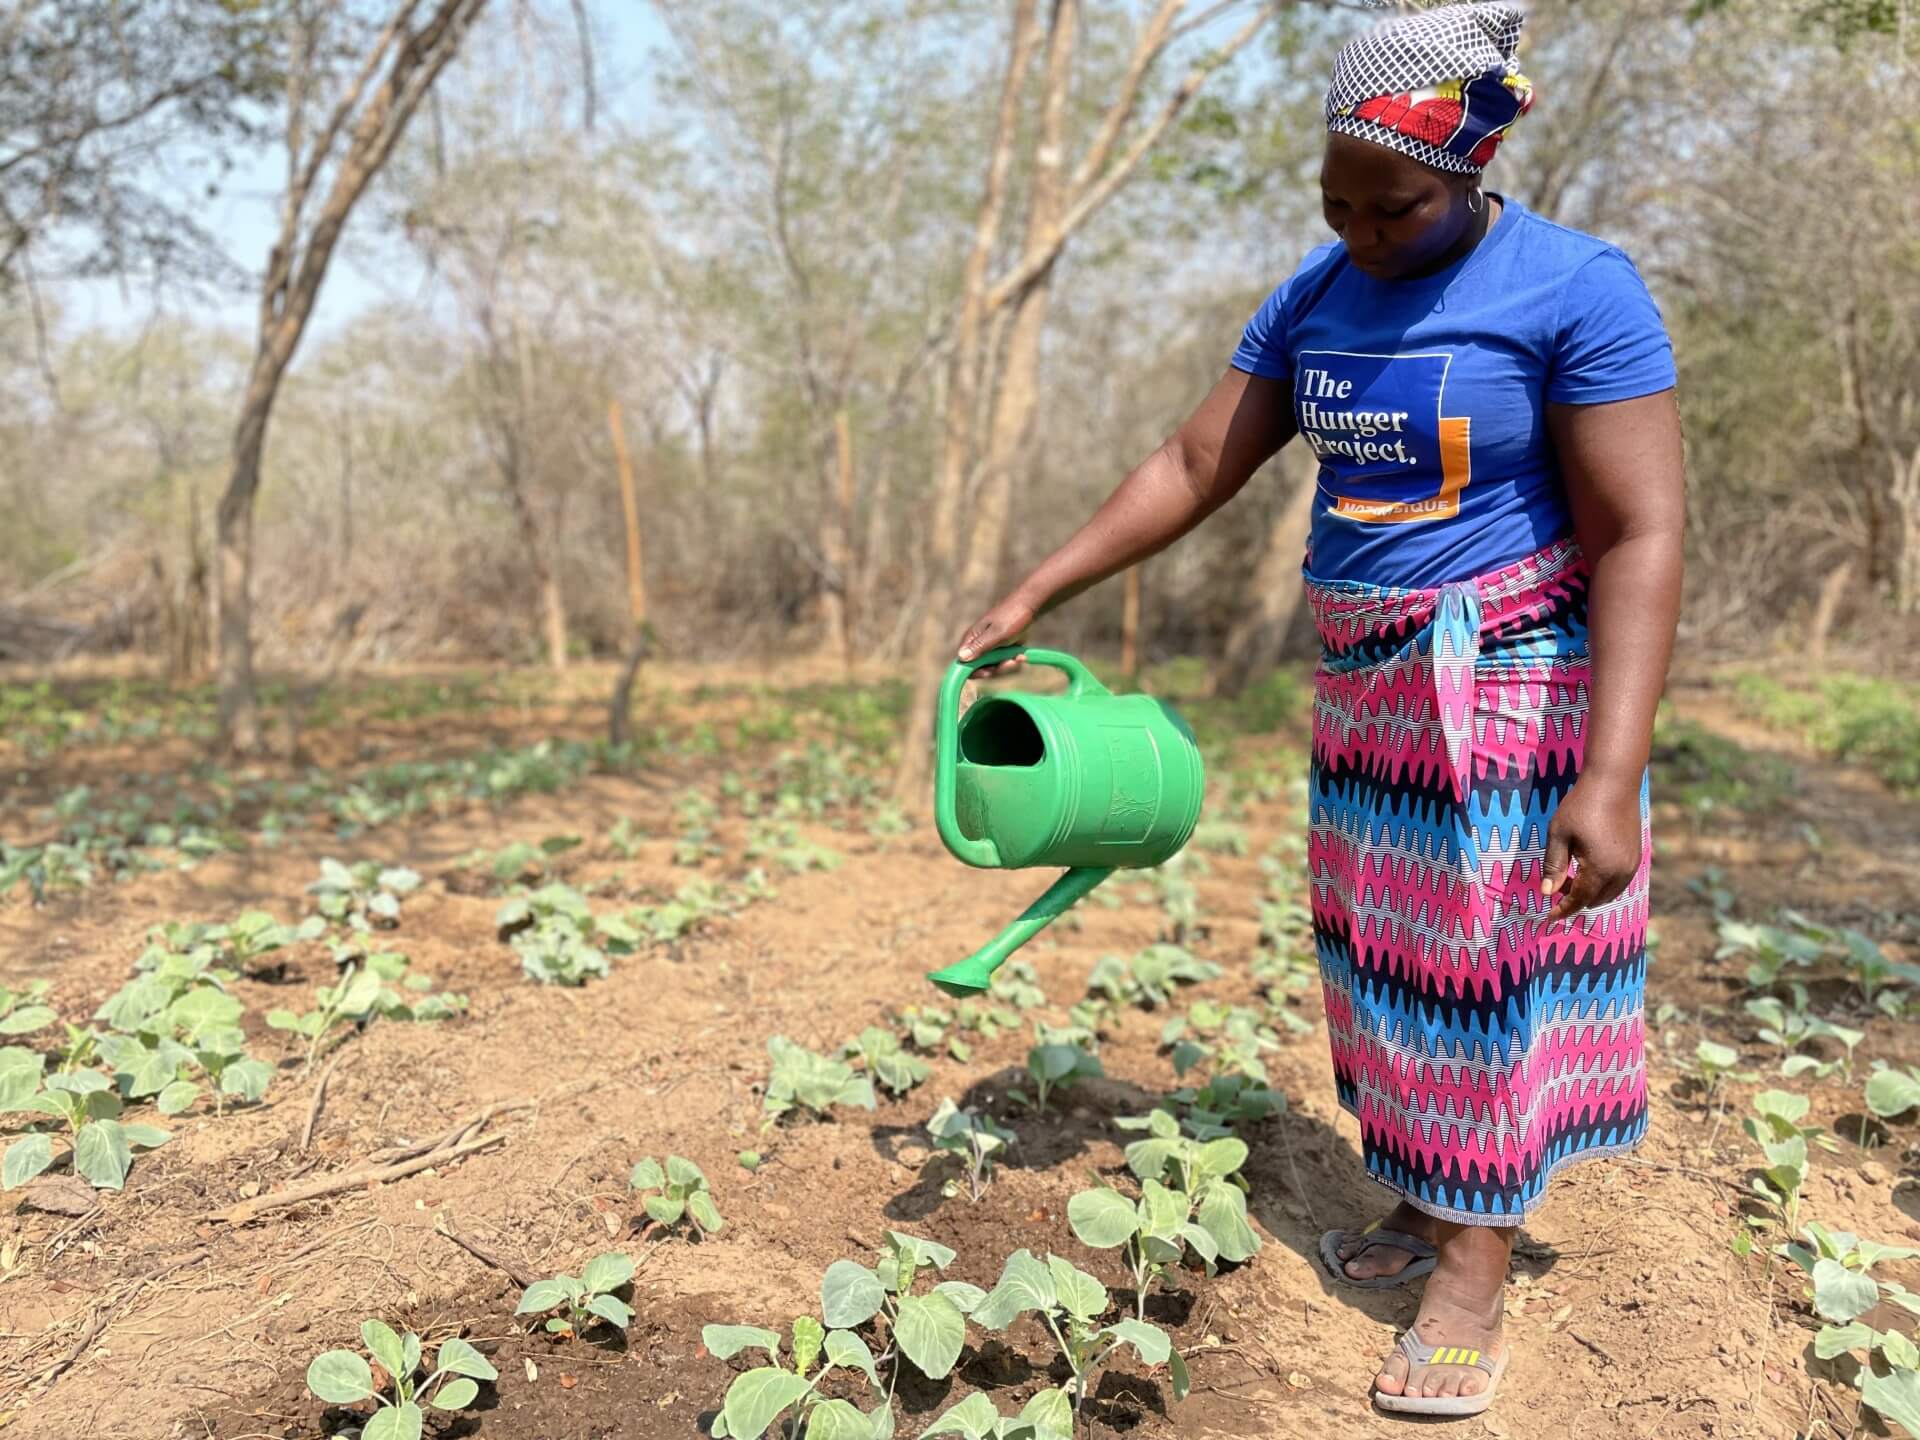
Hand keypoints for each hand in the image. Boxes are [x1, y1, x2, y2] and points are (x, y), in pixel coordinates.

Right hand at [956, 593, 1036, 675]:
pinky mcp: (1000, 647)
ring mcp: (989, 646)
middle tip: (1010, 662)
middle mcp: (977, 644)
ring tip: (1019, 657)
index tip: (990, 672)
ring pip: (993, 666)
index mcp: (971, 639)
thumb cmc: (1012, 617)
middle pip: (980, 668)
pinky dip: (1012, 660)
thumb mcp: (997, 635)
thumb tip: (961, 657)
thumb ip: (980, 647)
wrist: (1030, 606)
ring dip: (1007, 664)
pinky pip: (1003, 661)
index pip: (963, 664)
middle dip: (996, 668)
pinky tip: (1021, 655)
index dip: (975, 671)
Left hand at [1541, 773, 1642, 922]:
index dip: (1563, 910)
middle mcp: (1621, 872)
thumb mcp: (1559, 835)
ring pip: (1609, 893)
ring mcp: (1632, 864)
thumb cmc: (1581, 806)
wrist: (1614, 783)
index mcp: (1601, 869)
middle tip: (1556, 883)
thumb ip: (1553, 866)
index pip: (1579, 900)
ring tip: (1570, 874)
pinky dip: (1603, 883)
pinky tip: (1587, 867)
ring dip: (1590, 892)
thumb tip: (1547, 893)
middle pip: (1595, 900)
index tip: (1548, 918)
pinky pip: (1619, 881)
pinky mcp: (1637, 856)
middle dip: (1574, 899)